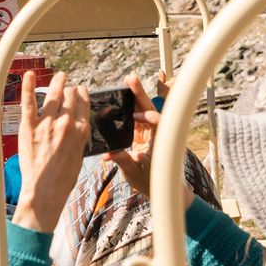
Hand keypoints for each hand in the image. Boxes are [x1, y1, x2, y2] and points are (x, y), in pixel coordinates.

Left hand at [14, 72, 90, 233]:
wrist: (45, 190)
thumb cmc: (63, 178)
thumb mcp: (79, 155)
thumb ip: (78, 137)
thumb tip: (76, 127)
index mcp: (81, 131)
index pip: (83, 104)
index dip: (81, 94)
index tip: (79, 90)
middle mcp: (66, 124)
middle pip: (69, 97)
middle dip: (69, 90)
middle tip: (66, 84)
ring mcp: (47, 124)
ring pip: (53, 96)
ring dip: (57, 84)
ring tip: (59, 77)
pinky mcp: (29, 127)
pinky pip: (28, 102)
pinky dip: (28, 87)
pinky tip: (29, 75)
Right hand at [106, 72, 194, 207]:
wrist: (158, 187)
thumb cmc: (149, 181)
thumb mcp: (133, 172)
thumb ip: (122, 160)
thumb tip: (107, 154)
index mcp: (159, 142)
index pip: (159, 123)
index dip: (149, 117)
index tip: (135, 116)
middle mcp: (156, 133)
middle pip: (150, 109)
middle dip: (140, 94)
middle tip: (131, 79)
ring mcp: (150, 132)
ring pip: (144, 110)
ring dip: (135, 97)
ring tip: (127, 82)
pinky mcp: (143, 133)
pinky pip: (137, 116)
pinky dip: (130, 106)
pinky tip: (122, 96)